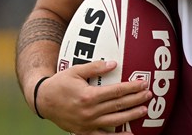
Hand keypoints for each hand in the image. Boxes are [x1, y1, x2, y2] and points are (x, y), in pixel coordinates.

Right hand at [37, 60, 151, 134]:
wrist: (43, 101)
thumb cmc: (60, 83)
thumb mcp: (75, 70)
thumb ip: (95, 67)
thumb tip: (114, 63)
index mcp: (88, 96)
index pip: (116, 92)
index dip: (131, 88)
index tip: (143, 83)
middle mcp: (89, 112)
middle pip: (118, 105)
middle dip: (136, 100)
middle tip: (149, 95)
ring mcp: (87, 124)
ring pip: (114, 121)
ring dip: (131, 116)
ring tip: (144, 110)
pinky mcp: (84, 132)